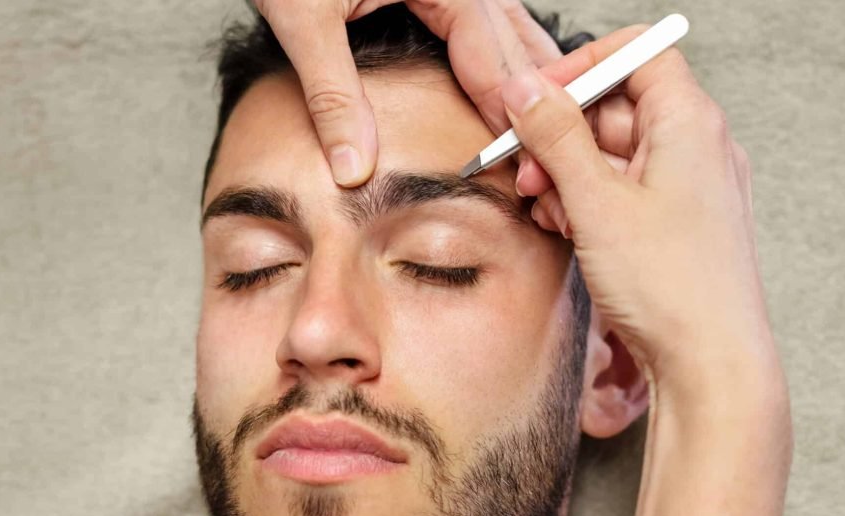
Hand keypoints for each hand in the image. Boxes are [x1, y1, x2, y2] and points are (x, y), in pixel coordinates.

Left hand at [254, 0, 562, 186]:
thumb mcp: (302, 19)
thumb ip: (331, 95)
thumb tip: (354, 168)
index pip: (488, 50)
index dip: (503, 108)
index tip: (517, 158)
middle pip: (508, 39)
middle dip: (528, 98)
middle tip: (542, 158)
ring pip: (504, 26)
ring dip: (522, 75)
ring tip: (542, 127)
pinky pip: (481, 18)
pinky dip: (498, 54)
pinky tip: (507, 81)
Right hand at [501, 26, 779, 382]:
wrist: (711, 366)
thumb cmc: (673, 287)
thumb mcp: (597, 202)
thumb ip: (557, 137)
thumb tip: (527, 89)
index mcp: (691, 124)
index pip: (639, 57)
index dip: (584, 67)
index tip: (538, 95)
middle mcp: (698, 149)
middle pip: (619, 108)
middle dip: (563, 134)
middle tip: (526, 166)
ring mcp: (690, 189)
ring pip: (616, 155)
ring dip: (570, 174)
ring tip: (548, 208)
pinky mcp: (678, 226)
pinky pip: (626, 193)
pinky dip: (591, 203)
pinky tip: (569, 230)